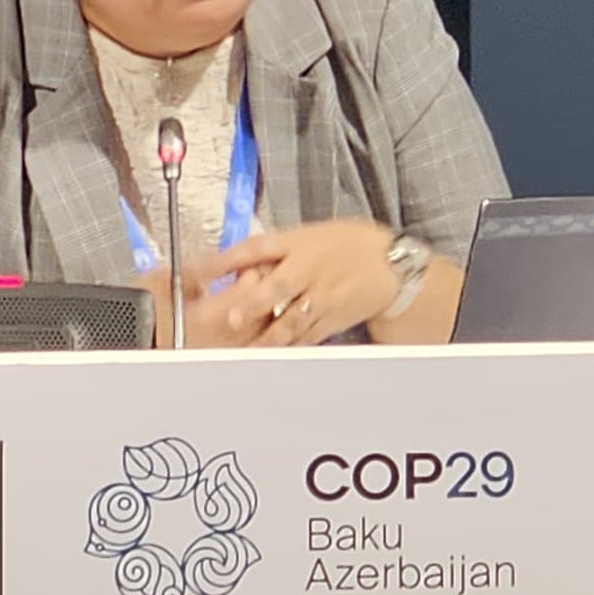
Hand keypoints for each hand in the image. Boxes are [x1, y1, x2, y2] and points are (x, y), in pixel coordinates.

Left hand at [190, 220, 400, 347]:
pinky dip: (287, 348)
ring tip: (243, 349)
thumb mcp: (304, 236)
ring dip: (267, 335)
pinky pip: (306, 338)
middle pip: (278, 286)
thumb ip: (265, 252)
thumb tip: (225, 263)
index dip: (228, 260)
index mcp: (297, 245)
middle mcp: (308, 272)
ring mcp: (320, 299)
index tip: (202, 271)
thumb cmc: (344, 246)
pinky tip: (267, 358)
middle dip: (254, 303)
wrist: (391, 265)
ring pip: (292, 320)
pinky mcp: (330, 322)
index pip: (257, 248)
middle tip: (231, 317)